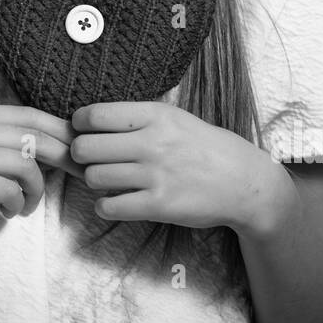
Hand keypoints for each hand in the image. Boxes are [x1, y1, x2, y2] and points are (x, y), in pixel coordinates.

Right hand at [0, 104, 84, 247]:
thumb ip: (3, 145)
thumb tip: (56, 146)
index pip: (27, 115)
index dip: (60, 129)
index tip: (81, 146)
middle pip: (32, 136)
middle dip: (63, 157)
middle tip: (81, 174)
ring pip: (25, 164)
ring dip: (35, 190)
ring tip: (24, 205)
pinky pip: (9, 189)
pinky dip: (16, 204)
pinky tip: (6, 212)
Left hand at [69, 101, 290, 236]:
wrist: (243, 181)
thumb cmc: (203, 146)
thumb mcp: (174, 118)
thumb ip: (136, 119)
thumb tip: (90, 120)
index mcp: (156, 115)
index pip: (96, 115)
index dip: (80, 124)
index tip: (83, 130)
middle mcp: (153, 142)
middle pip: (86, 147)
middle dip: (80, 154)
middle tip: (90, 158)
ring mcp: (156, 175)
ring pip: (94, 177)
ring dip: (94, 180)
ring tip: (107, 179)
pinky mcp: (160, 205)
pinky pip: (110, 206)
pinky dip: (105, 206)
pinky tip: (114, 201)